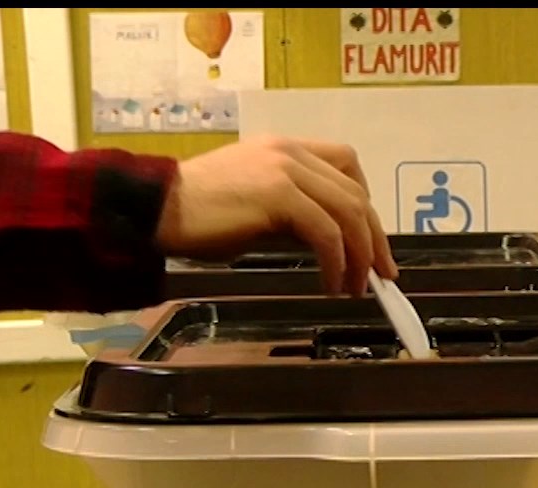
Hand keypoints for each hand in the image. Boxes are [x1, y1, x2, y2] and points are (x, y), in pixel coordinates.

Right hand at [155, 135, 398, 296]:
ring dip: (360, 255)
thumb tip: (326, 244)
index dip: (366, 205)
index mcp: (287, 149)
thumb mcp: (256, 208)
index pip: (347, 165)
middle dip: (374, 238)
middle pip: (355, 193)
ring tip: (356, 287)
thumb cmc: (198, 216)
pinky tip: (330, 284)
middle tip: (381, 275)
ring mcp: (286, 169)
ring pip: (348, 211)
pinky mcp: (278, 194)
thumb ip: (292, 214)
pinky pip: (325, 231)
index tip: (371, 241)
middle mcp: (291, 152)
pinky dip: (336, 261)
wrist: (157, 210)